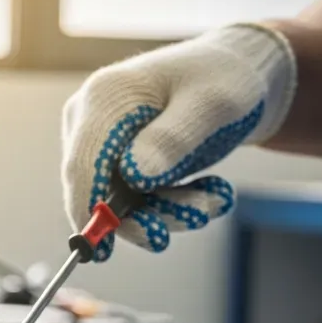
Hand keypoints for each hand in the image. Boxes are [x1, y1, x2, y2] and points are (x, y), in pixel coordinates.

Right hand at [61, 24, 295, 259]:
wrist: (239, 72)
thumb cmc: (226, 77)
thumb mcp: (211, 104)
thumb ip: (172, 139)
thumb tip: (133, 176)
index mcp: (105, 98)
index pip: (82, 166)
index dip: (88, 210)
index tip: (101, 250)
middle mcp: (92, 122)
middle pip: (99, 190)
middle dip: (147, 214)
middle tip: (195, 218)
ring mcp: (103, 145)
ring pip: (121, 204)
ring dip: (169, 211)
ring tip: (215, 199)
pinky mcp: (119, 164)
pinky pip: (137, 202)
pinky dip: (173, 205)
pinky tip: (210, 192)